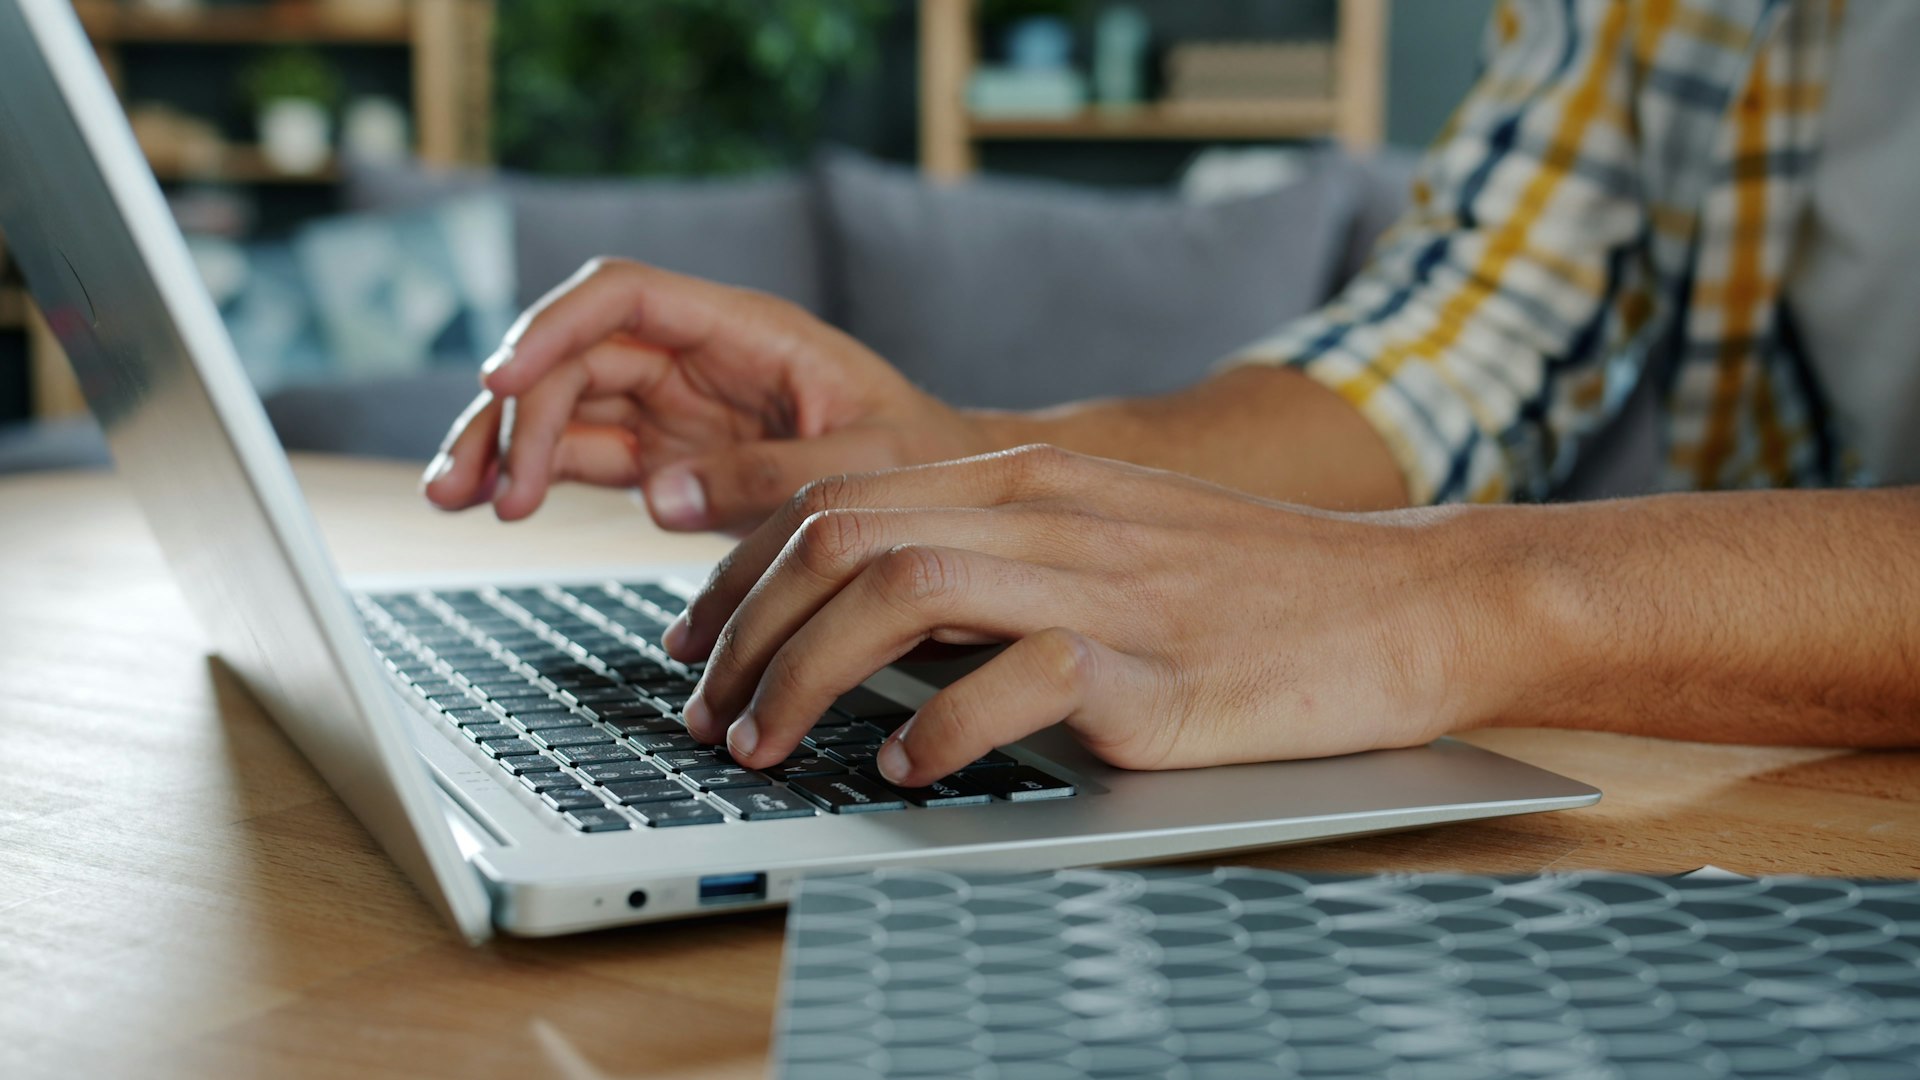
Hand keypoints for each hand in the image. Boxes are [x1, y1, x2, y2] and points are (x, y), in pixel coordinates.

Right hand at [421, 258, 989, 532]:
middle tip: (477, 487)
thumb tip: (656, 497)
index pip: (622, 296)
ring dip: (503, 443)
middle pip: (573, 354)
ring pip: (562, 403)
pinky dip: (534, 474)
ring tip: (455, 498)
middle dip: (511, 408)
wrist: (942, 501)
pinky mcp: (669, 456)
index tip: (504, 375)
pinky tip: (496, 503)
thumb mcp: (865, 465)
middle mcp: (696, 357)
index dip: (553, 327)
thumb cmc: (921, 460)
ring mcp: (676, 406)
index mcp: (744, 331)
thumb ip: (768, 476)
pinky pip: (582, 452)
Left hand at [664, 445, 1505, 786]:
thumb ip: (986, 560)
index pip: (834, 498)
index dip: (740, 573)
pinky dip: (934, 730)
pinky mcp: (1152, 665)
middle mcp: (1047, 509)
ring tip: (767, 746)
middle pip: (840, 539)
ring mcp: (1100, 580)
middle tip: (708, 713)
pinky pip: (1012, 679)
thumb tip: (867, 620)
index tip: (697, 643)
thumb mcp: (1101, 540)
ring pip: (896, 594)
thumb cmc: (1250, 587)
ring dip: (804, 676)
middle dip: (744, 631)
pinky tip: (903, 769)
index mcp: (1025, 474)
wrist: (1402, 601)